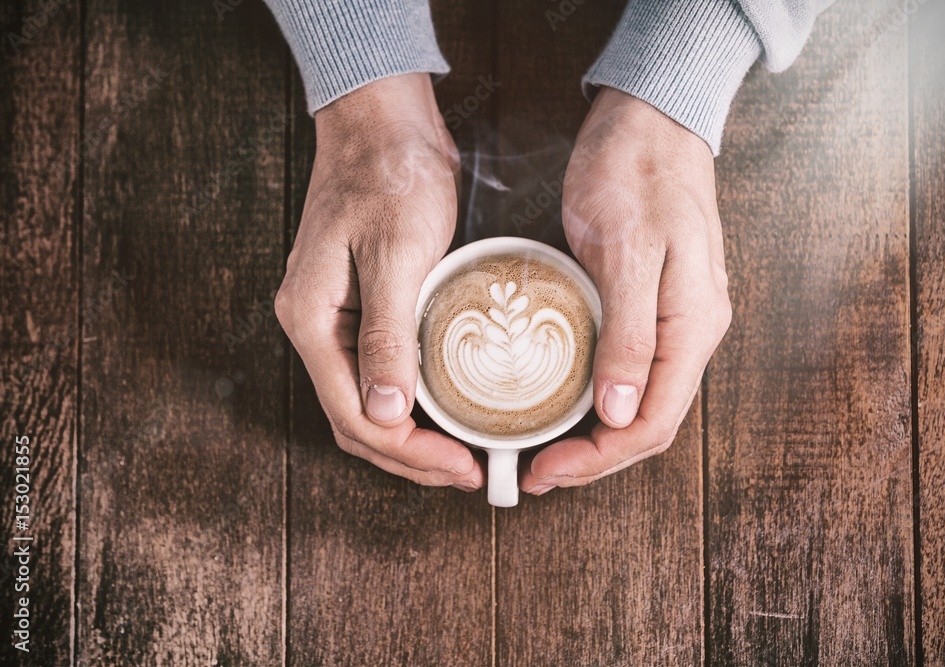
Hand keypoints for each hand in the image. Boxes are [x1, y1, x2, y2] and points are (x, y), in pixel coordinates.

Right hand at [275, 73, 483, 491]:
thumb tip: (384, 412)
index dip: (407, 452)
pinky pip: (379, 371)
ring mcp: (334, 317)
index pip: (353, 415)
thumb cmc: (390, 174)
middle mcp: (314, 326)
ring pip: (365, 402)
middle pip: (355, 419)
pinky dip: (411, 401)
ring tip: (461, 453)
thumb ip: (386, 334)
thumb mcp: (396, 253)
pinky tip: (447, 408)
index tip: (461, 467)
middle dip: (410, 456)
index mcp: (311, 319)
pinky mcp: (360, 306)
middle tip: (469, 470)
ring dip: (410, 436)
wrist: (383, 122)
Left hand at [521, 88, 731, 493]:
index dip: (601, 460)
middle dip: (593, 458)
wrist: (649, 117)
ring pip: (639, 403)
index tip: (546, 470)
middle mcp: (691, 333)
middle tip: (534, 471)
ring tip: (543, 449)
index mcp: (694, 326)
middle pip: (648, 423)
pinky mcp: (651, 305)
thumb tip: (621, 413)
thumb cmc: (637, 171)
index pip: (655, 423)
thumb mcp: (629, 251)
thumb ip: (629, 334)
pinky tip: (560, 401)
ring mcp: (674, 320)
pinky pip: (628, 370)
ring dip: (594, 435)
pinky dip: (595, 399)